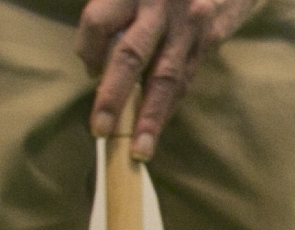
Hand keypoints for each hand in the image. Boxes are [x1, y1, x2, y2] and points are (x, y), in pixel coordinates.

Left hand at [76, 0, 262, 159]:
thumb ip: (113, 8)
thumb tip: (96, 59)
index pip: (99, 22)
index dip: (87, 49)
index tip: (89, 67)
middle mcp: (160, 6)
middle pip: (130, 56)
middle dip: (113, 97)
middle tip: (101, 130)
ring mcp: (188, 26)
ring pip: (165, 78)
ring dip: (150, 118)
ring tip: (139, 150)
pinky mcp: (207, 41)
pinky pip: (185, 79)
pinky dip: (168, 106)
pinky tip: (157, 129)